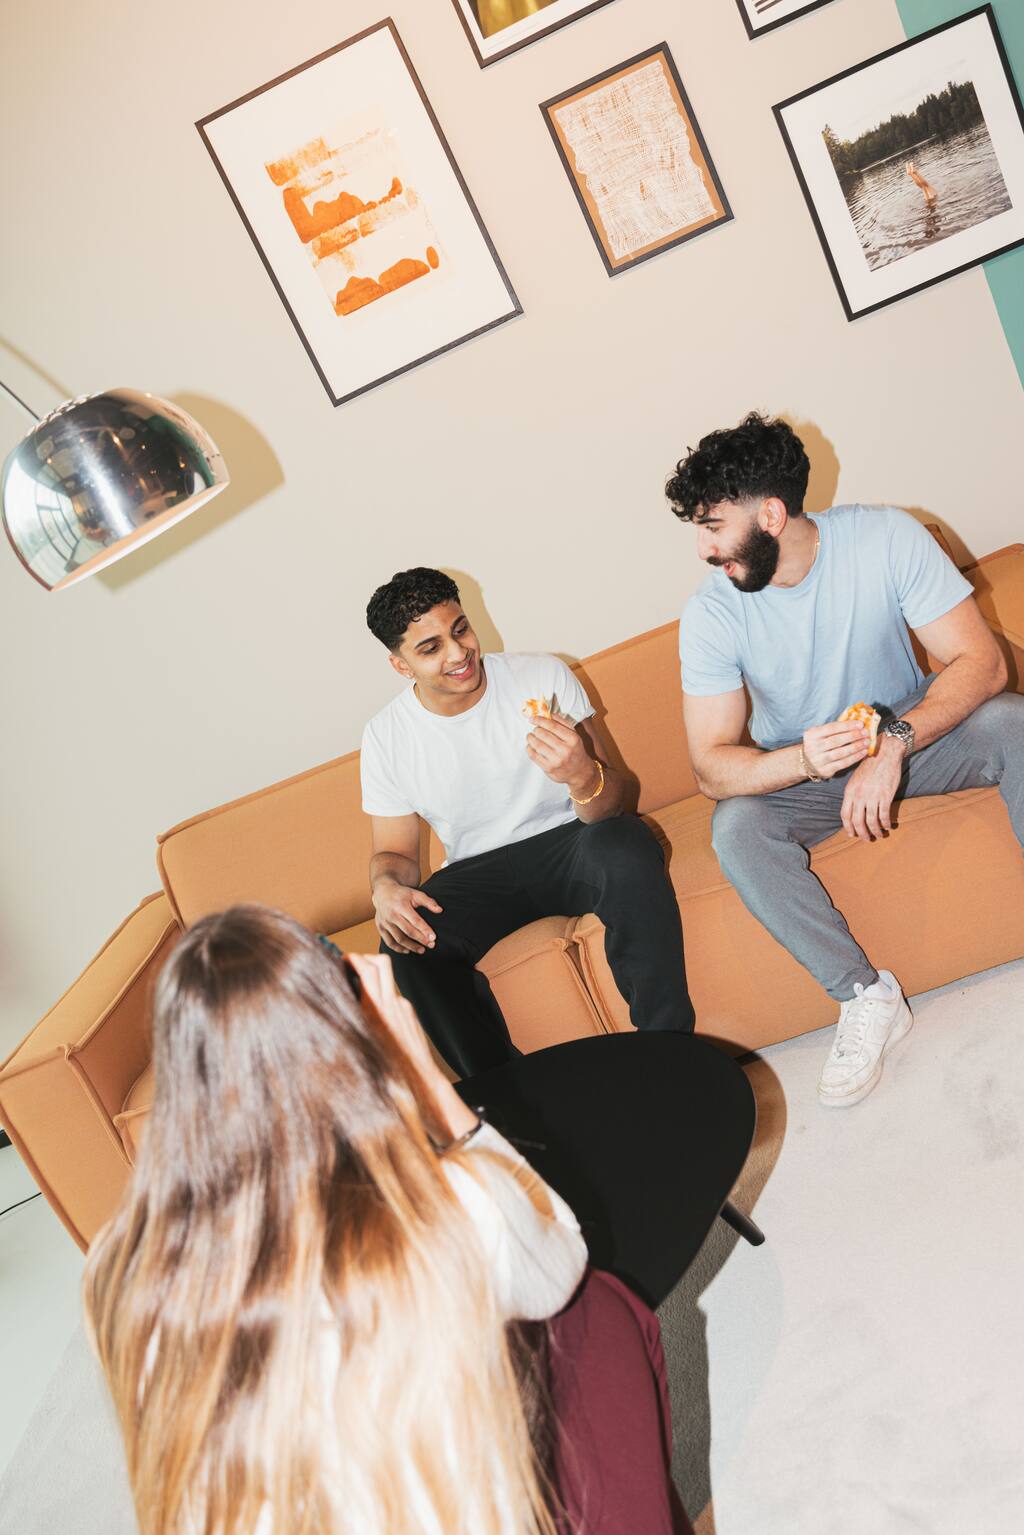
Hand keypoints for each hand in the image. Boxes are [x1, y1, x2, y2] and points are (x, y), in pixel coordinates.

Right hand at [345, 954, 478, 1139]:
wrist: (420, 1079)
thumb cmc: (388, 1070)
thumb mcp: (361, 1044)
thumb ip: (352, 1020)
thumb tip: (337, 1007)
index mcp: (376, 1009)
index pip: (367, 969)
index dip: (354, 958)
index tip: (342, 959)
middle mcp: (391, 1004)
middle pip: (381, 963)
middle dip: (365, 958)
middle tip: (352, 963)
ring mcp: (403, 1007)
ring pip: (388, 980)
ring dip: (374, 977)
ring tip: (361, 986)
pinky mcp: (410, 1013)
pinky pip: (394, 998)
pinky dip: (383, 997)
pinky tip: (375, 1013)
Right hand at [372, 877, 441, 955]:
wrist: (383, 892)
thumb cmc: (402, 894)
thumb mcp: (415, 894)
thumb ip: (428, 902)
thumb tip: (440, 910)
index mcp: (401, 906)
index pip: (415, 920)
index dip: (425, 930)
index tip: (433, 938)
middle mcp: (392, 915)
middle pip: (408, 931)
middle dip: (421, 940)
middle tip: (432, 945)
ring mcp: (385, 922)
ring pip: (399, 939)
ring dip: (411, 946)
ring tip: (422, 950)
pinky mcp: (380, 927)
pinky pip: (389, 942)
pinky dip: (398, 948)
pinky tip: (407, 950)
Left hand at [525, 714, 594, 794]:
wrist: (580, 772)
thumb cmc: (576, 751)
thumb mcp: (575, 735)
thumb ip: (563, 723)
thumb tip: (550, 714)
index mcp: (572, 739)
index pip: (552, 725)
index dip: (540, 720)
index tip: (532, 719)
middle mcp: (565, 750)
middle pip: (543, 734)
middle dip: (536, 730)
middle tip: (535, 730)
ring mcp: (556, 760)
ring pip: (537, 744)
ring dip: (530, 738)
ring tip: (530, 736)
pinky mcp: (549, 768)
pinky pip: (534, 756)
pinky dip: (529, 748)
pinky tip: (530, 746)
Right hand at [801, 719, 869, 780]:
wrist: (806, 762)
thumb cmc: (819, 743)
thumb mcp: (821, 733)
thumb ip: (835, 728)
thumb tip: (857, 724)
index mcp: (812, 735)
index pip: (832, 728)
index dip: (847, 726)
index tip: (860, 724)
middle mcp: (813, 747)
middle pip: (836, 740)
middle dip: (853, 736)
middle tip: (865, 733)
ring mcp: (819, 760)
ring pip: (840, 753)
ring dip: (856, 747)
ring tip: (866, 742)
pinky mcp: (825, 770)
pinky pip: (843, 763)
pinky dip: (855, 757)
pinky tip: (863, 752)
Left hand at [840, 740, 904, 841]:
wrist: (884, 753)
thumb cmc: (870, 765)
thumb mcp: (855, 779)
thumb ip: (853, 794)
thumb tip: (852, 809)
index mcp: (849, 791)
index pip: (845, 815)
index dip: (848, 827)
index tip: (851, 834)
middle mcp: (859, 795)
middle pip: (857, 821)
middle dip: (862, 833)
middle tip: (866, 839)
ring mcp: (872, 796)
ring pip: (872, 821)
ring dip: (876, 831)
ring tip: (879, 835)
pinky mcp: (885, 796)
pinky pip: (884, 815)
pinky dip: (886, 823)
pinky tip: (889, 826)